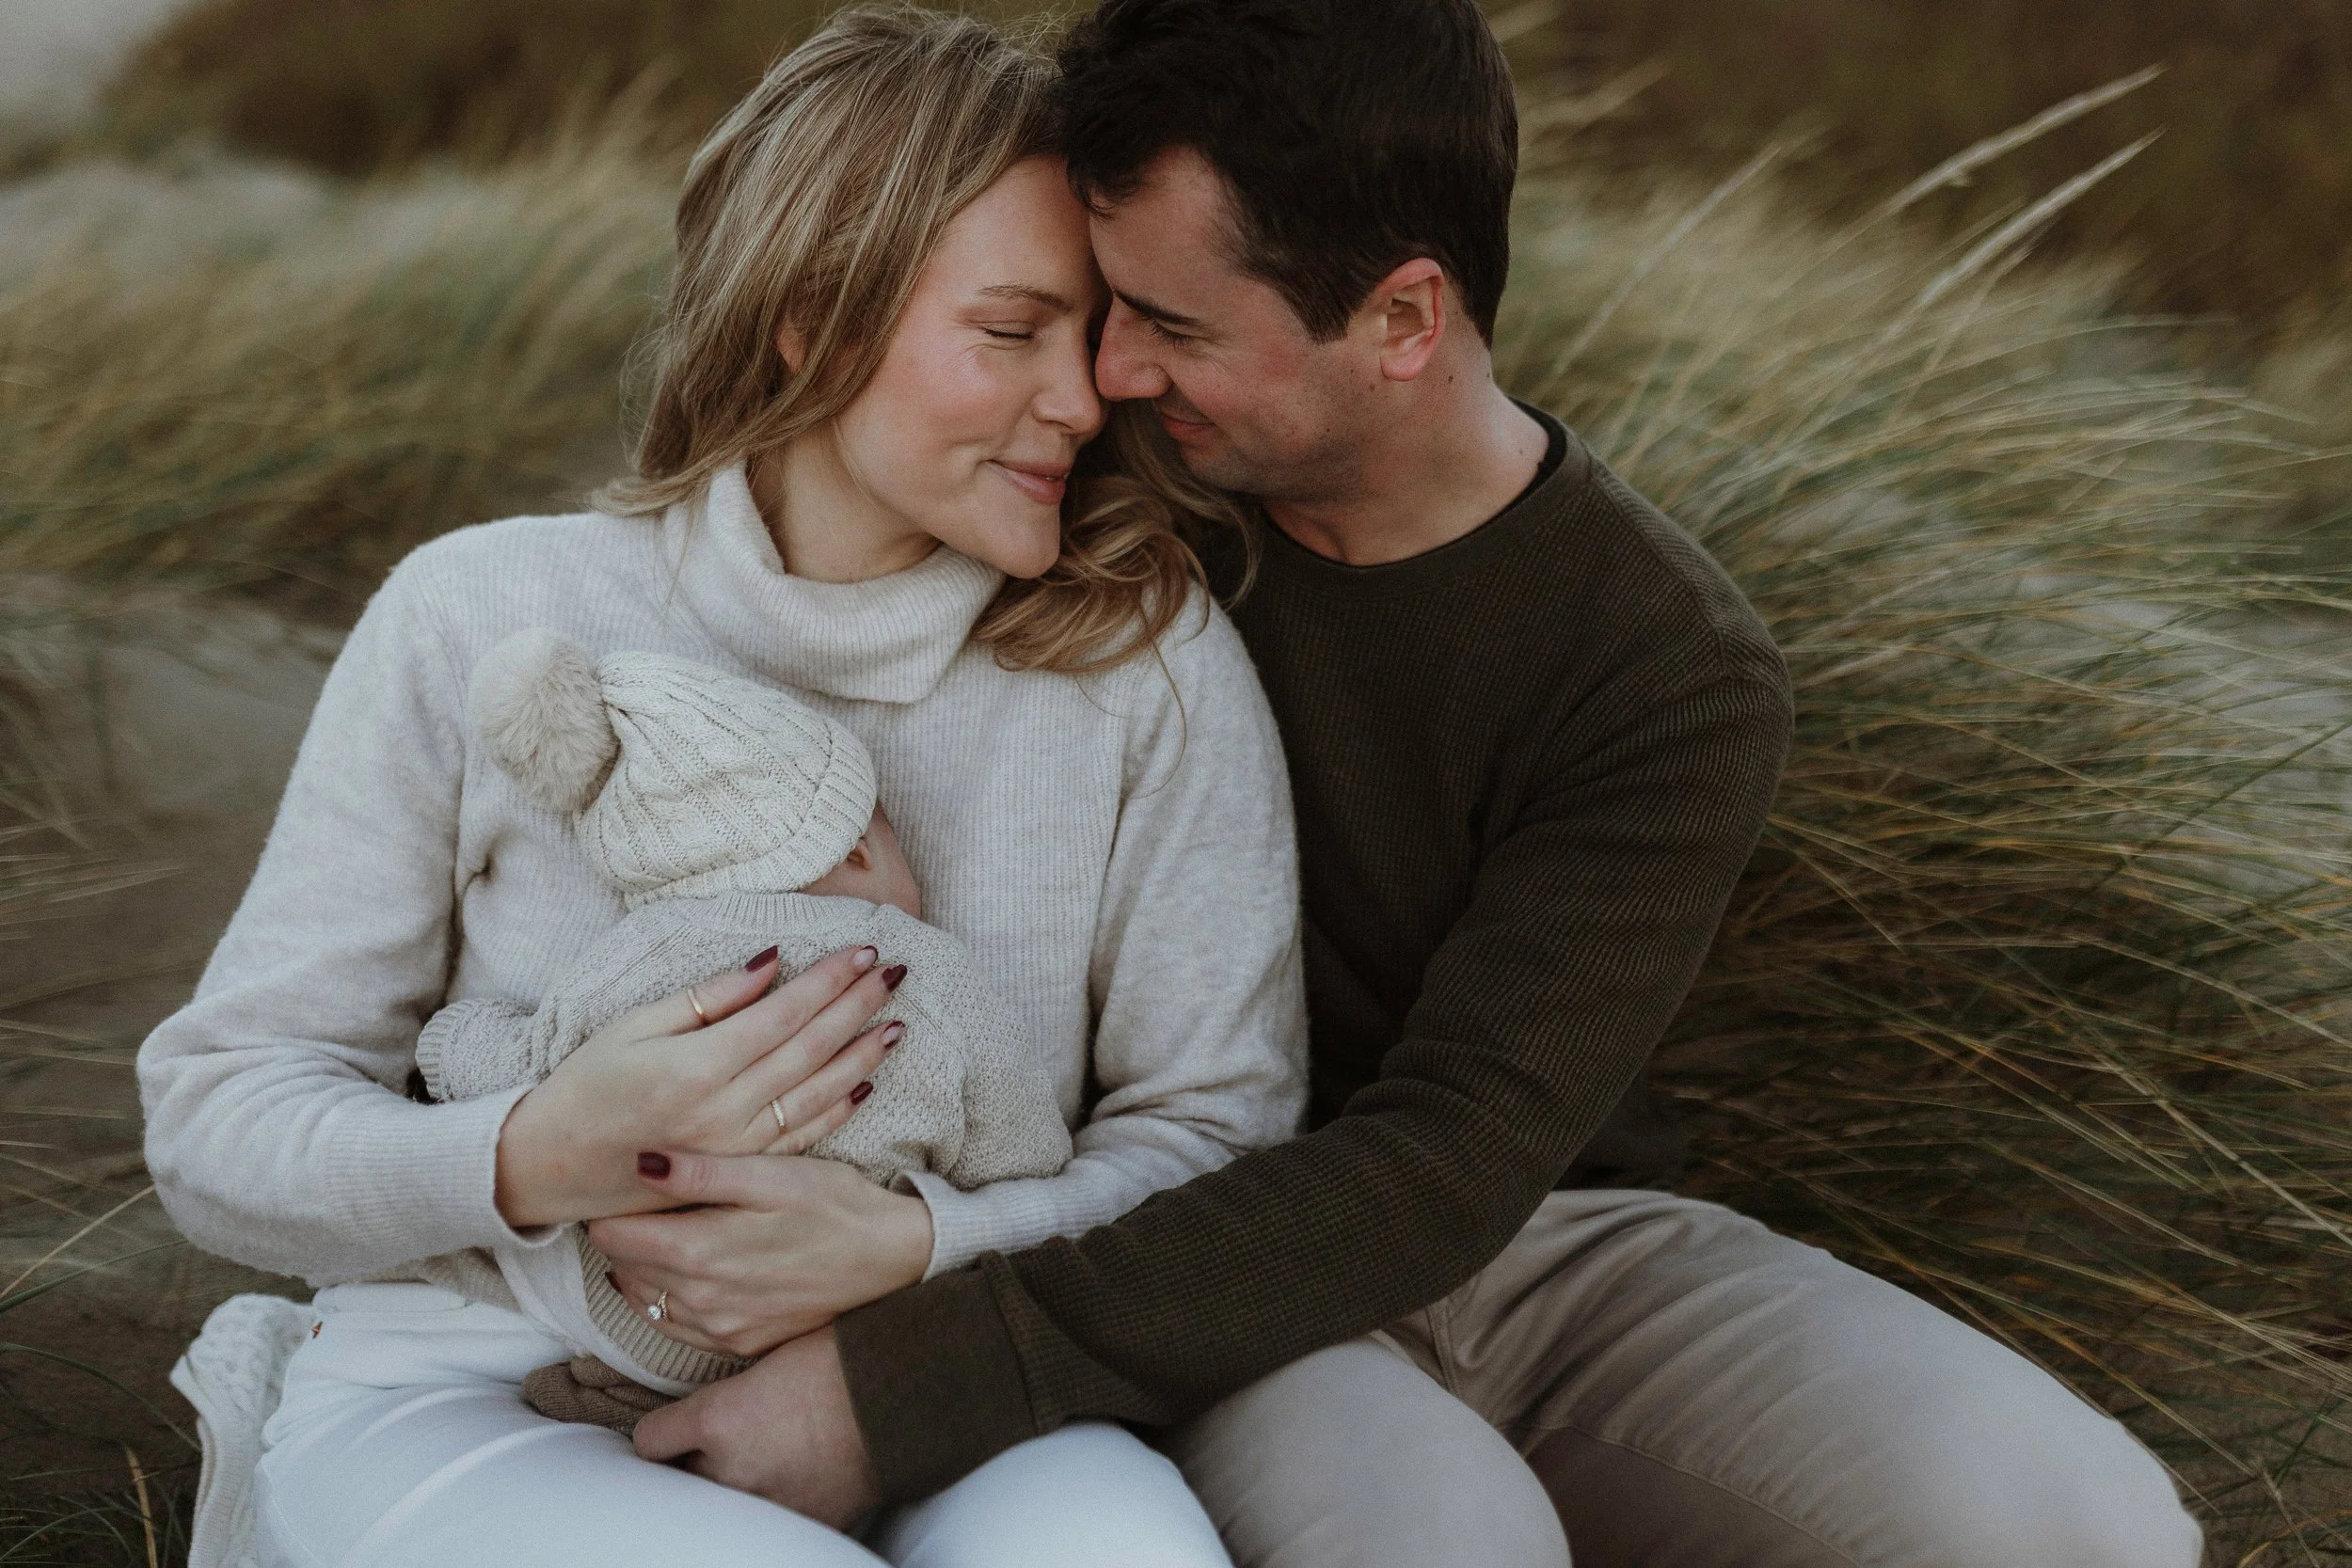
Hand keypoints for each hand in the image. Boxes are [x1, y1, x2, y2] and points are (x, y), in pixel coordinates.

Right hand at [494, 945, 903, 1227]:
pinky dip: (838, 1109)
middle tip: (896, 971)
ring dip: (862, 1056)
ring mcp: (735, 1146)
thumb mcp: (633, 1027)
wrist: (550, 1165)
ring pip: (817, 1093)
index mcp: (697, 1066)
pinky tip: (866, 1083)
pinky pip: (801, 1137)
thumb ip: (707, 998)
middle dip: (858, 1006)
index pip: (783, 1013)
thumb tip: (769, 962)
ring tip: (898, 1023)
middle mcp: (724, 1110)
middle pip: (810, 1048)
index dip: (829, 980)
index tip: (865, 950)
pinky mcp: (737, 1170)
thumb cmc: (586, 1084)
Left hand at [593, 1150, 933, 1356]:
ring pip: (643, 1300)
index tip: (612, 1184)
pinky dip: (661, 1300)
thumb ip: (702, 1172)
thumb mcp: (773, 1174)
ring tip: (649, 1233)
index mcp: (701, 1250)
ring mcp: (720, 1328)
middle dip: (618, 1234)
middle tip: (626, 1202)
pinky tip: (675, 1275)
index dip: (606, 1206)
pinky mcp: (739, 1344)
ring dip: (636, 1268)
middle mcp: (701, 1299)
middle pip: (623, 1267)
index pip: (614, 1235)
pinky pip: (675, 1328)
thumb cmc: (835, 1204)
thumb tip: (640, 1162)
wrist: (892, 1260)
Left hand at [634, 1326, 880, 1528]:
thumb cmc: (846, 1357)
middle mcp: (731, 1469)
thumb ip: (733, 1390)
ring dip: (735, 1484)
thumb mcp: (771, 1358)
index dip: (664, 1431)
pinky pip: (768, 1517)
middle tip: (730, 1438)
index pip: (650, 1442)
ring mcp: (766, 1504)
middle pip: (683, 1480)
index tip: (676, 1426)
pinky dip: (777, 1501)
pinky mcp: (801, 1523)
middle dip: (699, 1460)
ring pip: (723, 1503)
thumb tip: (719, 1400)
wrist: (907, 1392)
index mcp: (719, 1417)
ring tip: (766, 1457)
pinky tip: (799, 1476)